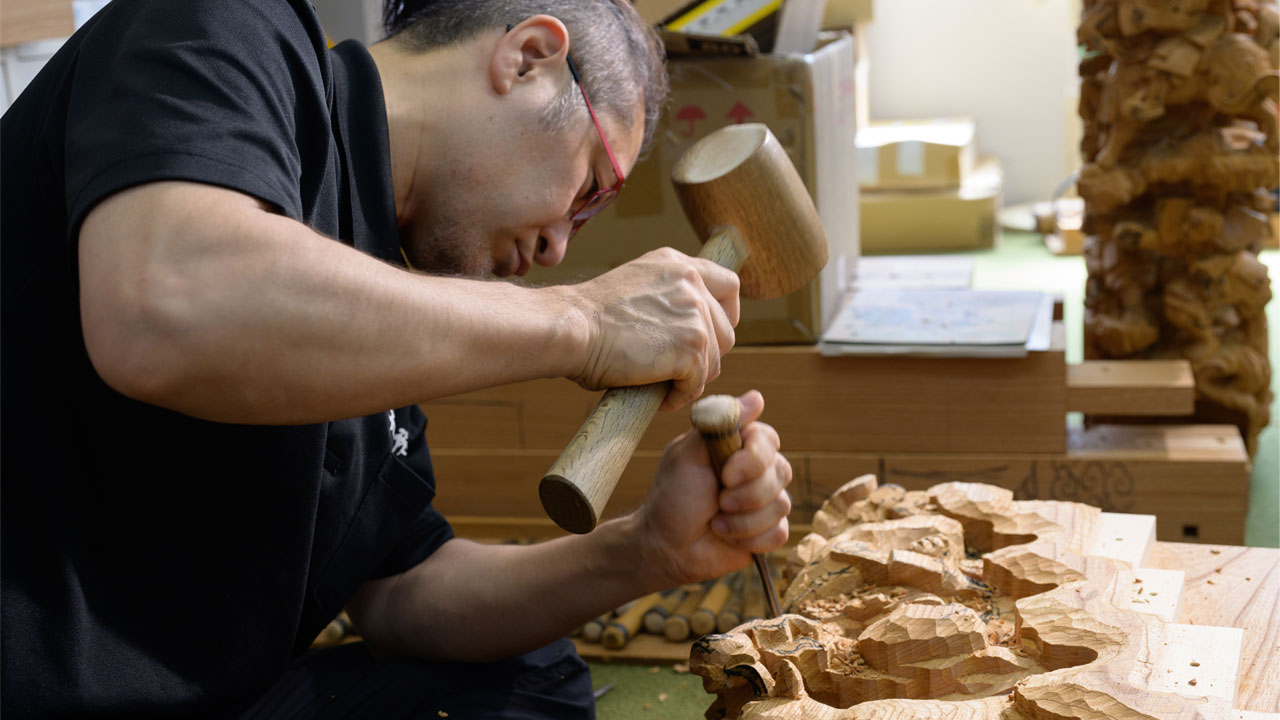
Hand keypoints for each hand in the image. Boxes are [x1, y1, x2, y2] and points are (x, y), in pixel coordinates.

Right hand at [563, 248, 739, 410]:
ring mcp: (695, 313)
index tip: (708, 336)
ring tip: (659, 385)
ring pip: (714, 361)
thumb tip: (684, 331)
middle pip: (726, 331)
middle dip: (705, 356)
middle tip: (674, 371)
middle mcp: (692, 282)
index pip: (728, 285)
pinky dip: (679, 396)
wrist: (570, 327)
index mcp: (678, 264)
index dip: (725, 315)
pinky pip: (697, 383)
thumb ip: (667, 299)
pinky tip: (657, 396)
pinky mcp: (692, 346)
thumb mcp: (635, 289)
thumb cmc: (587, 319)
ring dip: (690, 379)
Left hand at [633, 390, 791, 586]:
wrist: (667, 546)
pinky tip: (727, 537)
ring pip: (781, 505)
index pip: (769, 440)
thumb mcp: (687, 456)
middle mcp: (758, 470)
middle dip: (747, 495)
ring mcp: (765, 501)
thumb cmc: (673, 496)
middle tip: (718, 502)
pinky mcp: (769, 531)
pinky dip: (750, 539)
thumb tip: (757, 398)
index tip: (725, 474)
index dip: (754, 459)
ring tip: (716, 522)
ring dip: (743, 520)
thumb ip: (717, 425)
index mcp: (739, 446)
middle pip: (782, 472)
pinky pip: (780, 533)